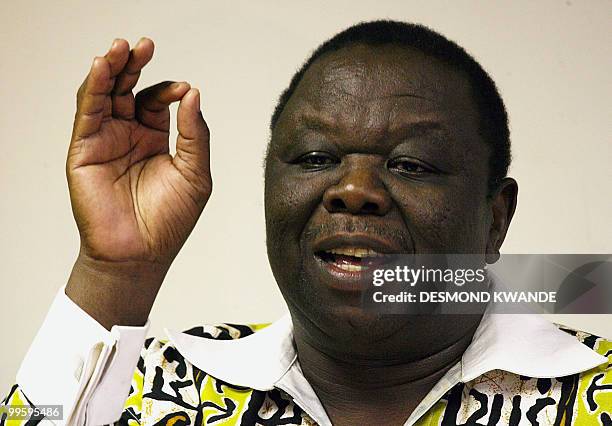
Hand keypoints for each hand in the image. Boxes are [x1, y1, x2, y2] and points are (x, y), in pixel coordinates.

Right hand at [65, 38, 210, 327]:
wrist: (141, 254)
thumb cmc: (170, 220)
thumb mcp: (196, 173)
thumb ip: (196, 134)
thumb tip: (193, 93)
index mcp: (154, 139)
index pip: (157, 101)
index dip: (169, 90)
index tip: (184, 90)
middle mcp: (128, 135)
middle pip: (128, 89)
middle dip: (135, 65)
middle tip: (144, 45)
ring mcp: (105, 141)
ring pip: (104, 94)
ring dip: (111, 69)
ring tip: (121, 48)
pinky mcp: (85, 149)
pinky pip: (87, 112)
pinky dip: (93, 87)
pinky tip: (102, 66)